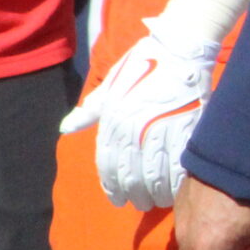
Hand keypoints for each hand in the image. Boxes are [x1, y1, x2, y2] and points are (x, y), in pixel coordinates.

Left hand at [58, 17, 217, 210]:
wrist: (180, 46)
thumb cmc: (143, 62)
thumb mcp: (111, 85)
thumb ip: (89, 110)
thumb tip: (65, 128)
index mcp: (114, 119)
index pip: (107, 164)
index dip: (112, 186)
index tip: (118, 199)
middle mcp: (133, 128)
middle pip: (130, 174)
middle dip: (134, 193)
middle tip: (140, 203)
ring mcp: (159, 129)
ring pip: (153, 173)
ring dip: (154, 192)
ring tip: (157, 201)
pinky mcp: (185, 127)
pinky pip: (178, 163)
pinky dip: (175, 181)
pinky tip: (175, 190)